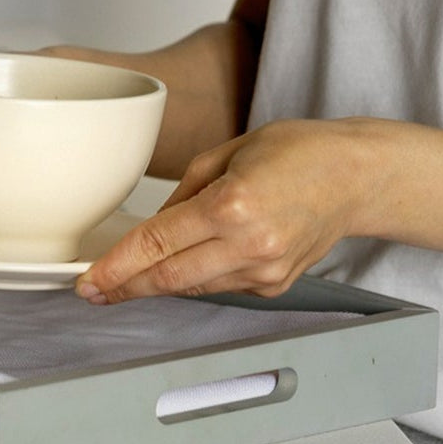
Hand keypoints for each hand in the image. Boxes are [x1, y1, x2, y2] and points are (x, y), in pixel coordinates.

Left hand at [74, 119, 373, 304]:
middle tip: (92, 291)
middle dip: (125, 287)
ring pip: (193, 287)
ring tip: (125, 279)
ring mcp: (266, 271)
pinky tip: (183, 264)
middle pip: (170, 278)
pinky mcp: (275, 284)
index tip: (88, 281)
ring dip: (156, 283)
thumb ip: (183, 194)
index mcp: (232, 205)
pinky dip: (195, 277)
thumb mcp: (226, 154)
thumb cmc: (295, 152)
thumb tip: (152, 230)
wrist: (354, 177)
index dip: (117, 266)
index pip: (158, 243)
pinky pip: (219, 285)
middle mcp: (250, 245)